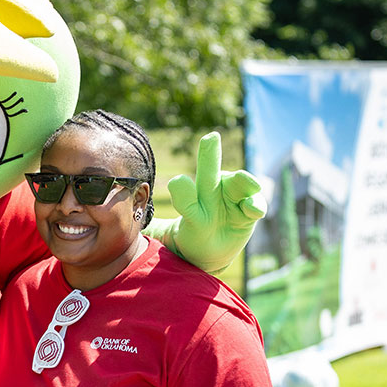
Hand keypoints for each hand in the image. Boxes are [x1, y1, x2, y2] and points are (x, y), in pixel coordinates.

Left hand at [162, 132, 267, 272]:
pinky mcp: (250, 212)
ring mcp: (234, 199)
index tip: (179, 184)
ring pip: (237, 184)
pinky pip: (256, 204)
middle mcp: (213, 190)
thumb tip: (131, 234)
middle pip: (210, 172)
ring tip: (247, 182)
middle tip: (210, 138)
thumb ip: (156, 230)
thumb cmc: (191, 235)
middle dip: (209, 155)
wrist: (214, 248)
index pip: (183, 188)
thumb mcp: (170, 235)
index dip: (181, 188)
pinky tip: (253, 208)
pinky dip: (255, 204)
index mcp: (191, 195)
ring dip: (242, 180)